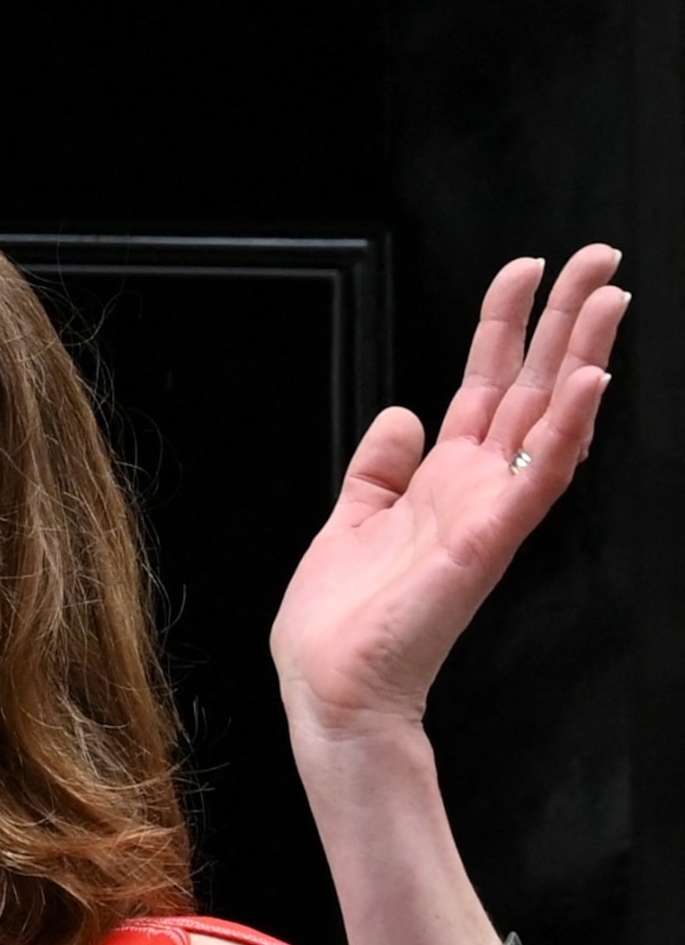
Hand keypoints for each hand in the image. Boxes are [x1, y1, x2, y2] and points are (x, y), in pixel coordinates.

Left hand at [271, 246, 626, 740]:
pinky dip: (570, 427)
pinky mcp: (489, 538)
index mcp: (444, 479)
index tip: (527, 270)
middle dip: (566, 319)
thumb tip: (401, 413)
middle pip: (534, 385)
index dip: (507, 324)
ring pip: (552, 416)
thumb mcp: (351, 519)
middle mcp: (478, 487)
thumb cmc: (343, 622)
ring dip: (584, 353)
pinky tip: (591, 379)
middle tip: (600, 258)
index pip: (488, 384)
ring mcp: (490, 510)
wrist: (332, 687)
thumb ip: (379, 466)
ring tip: (611, 295)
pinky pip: (542, 475)